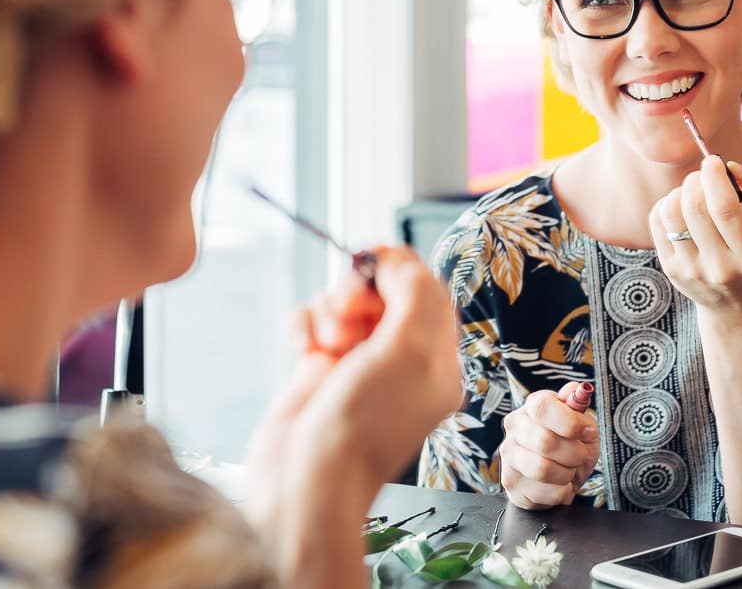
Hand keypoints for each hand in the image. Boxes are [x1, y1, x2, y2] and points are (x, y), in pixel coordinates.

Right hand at [245, 246, 461, 508]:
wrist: (305, 482)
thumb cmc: (362, 425)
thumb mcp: (406, 351)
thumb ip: (413, 294)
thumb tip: (396, 261)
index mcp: (437, 360)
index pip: (428, 291)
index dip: (399, 268)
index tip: (370, 260)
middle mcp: (402, 362)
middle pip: (383, 291)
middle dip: (359, 290)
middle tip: (347, 310)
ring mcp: (358, 367)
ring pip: (343, 305)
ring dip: (328, 310)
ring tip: (326, 343)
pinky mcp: (320, 373)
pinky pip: (314, 324)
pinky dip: (305, 326)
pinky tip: (303, 349)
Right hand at [499, 385, 599, 509]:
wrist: (560, 477)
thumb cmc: (571, 446)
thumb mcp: (581, 424)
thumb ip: (577, 406)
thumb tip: (575, 390)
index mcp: (532, 408)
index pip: (542, 407)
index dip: (571, 422)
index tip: (588, 431)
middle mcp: (515, 429)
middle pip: (545, 442)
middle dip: (574, 453)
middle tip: (581, 456)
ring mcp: (509, 457)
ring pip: (543, 469)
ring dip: (567, 473)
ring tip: (569, 470)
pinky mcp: (511, 484)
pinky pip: (543, 493)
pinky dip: (562, 492)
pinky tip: (560, 485)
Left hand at [649, 156, 741, 325]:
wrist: (737, 302)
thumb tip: (731, 166)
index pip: (724, 209)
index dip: (714, 177)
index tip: (713, 161)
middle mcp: (720, 267)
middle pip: (695, 208)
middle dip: (697, 180)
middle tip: (705, 175)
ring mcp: (691, 270)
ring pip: (671, 214)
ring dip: (680, 191)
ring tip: (695, 192)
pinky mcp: (670, 269)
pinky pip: (657, 221)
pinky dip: (667, 203)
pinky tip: (683, 207)